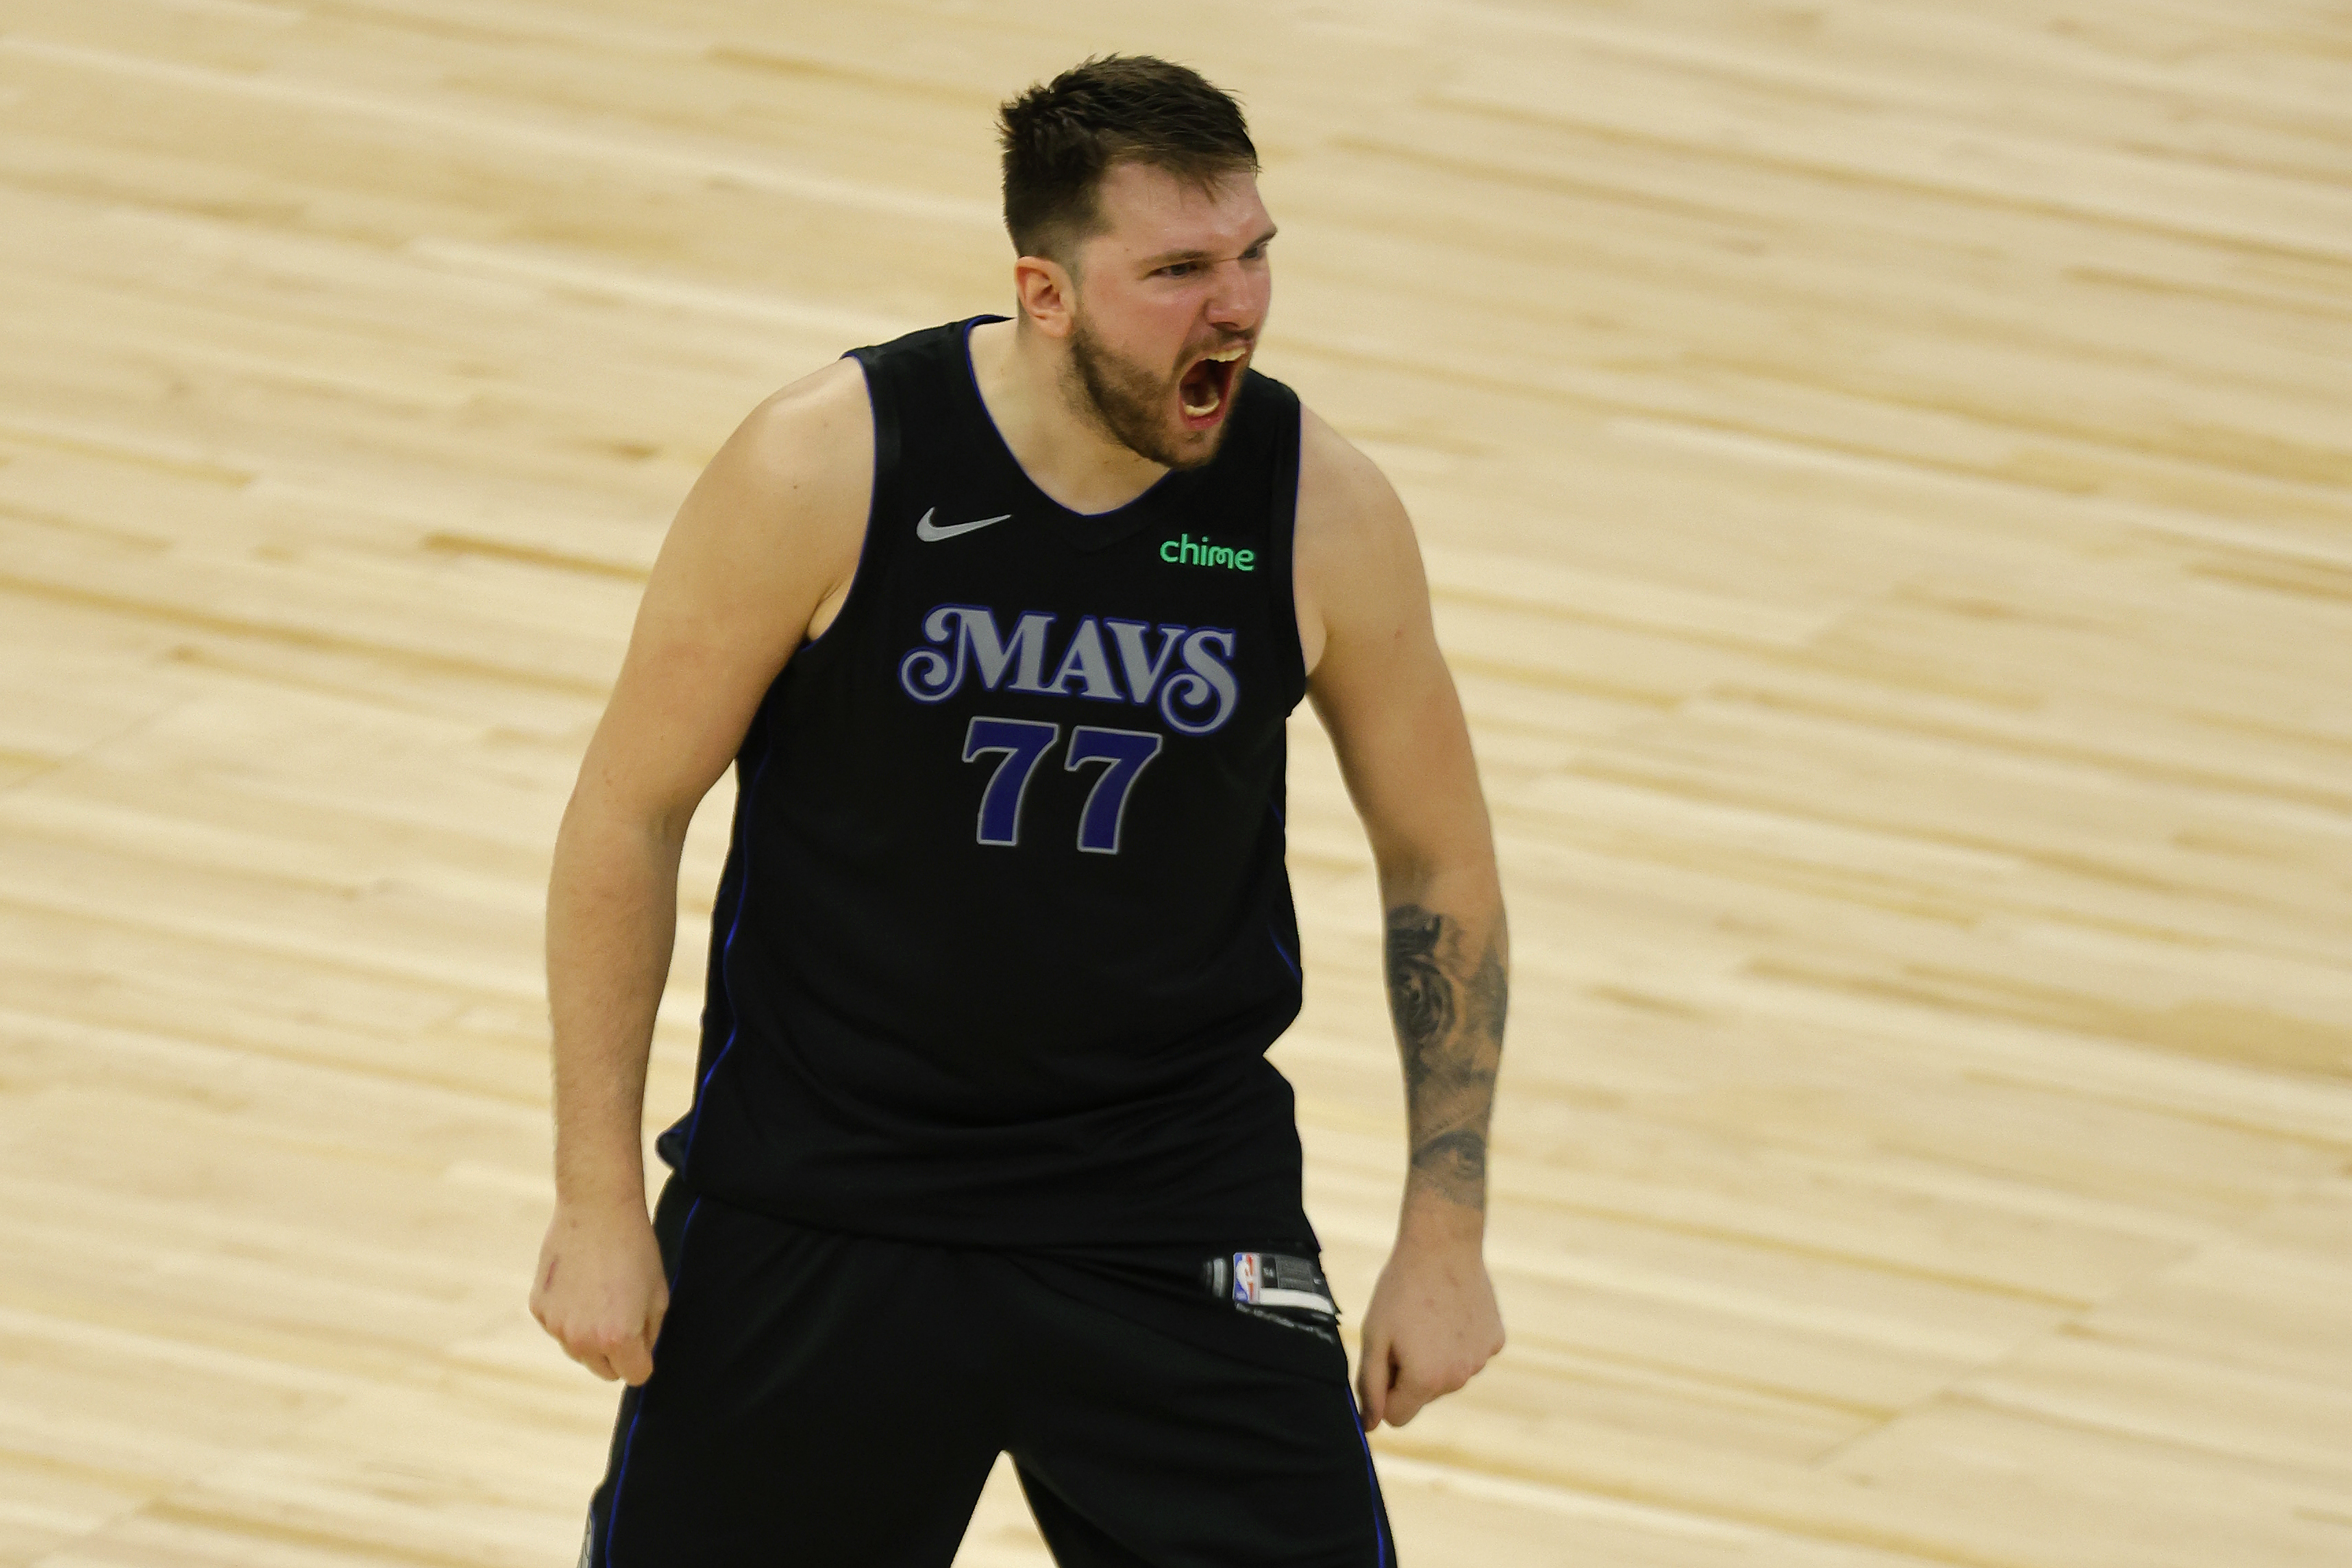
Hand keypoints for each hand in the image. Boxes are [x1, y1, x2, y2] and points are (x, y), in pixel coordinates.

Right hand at [529, 1198, 669, 1384]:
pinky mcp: (539, 1309)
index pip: (636, 1375)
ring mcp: (556, 1326)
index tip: (644, 1338)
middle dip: (617, 1353)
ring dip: (591, 1335)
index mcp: (618, 1339)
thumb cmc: (635, 1249)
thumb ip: (650, 1334)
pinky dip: (569, 1315)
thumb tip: (640, 1356)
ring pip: (579, 1351)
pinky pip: (559, 1327)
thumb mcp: (659, 1295)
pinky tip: (579, 1283)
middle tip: (624, 1314)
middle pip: (604, 1370)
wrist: (597, 1209)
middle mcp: (583, 1340)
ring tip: (601, 1293)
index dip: (644, 1358)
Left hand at [1354, 1211, 1503, 1430]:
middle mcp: (1458, 1379)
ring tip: (1428, 1317)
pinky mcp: (1496, 1341)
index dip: (1385, 1391)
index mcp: (1425, 1381)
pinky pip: (1470, 1354)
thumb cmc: (1400, 1290)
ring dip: (1436, 1356)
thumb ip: (1370, 1386)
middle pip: (1424, 1395)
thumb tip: (1371, 1425)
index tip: (1385, 1360)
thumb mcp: (1374, 1336)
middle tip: (1406, 1331)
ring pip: (1448, 1375)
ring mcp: (1481, 1360)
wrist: (1442, 1246)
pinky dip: (1460, 1340)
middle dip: (1411, 1372)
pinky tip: (1453, 1311)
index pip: (1398, 1417)